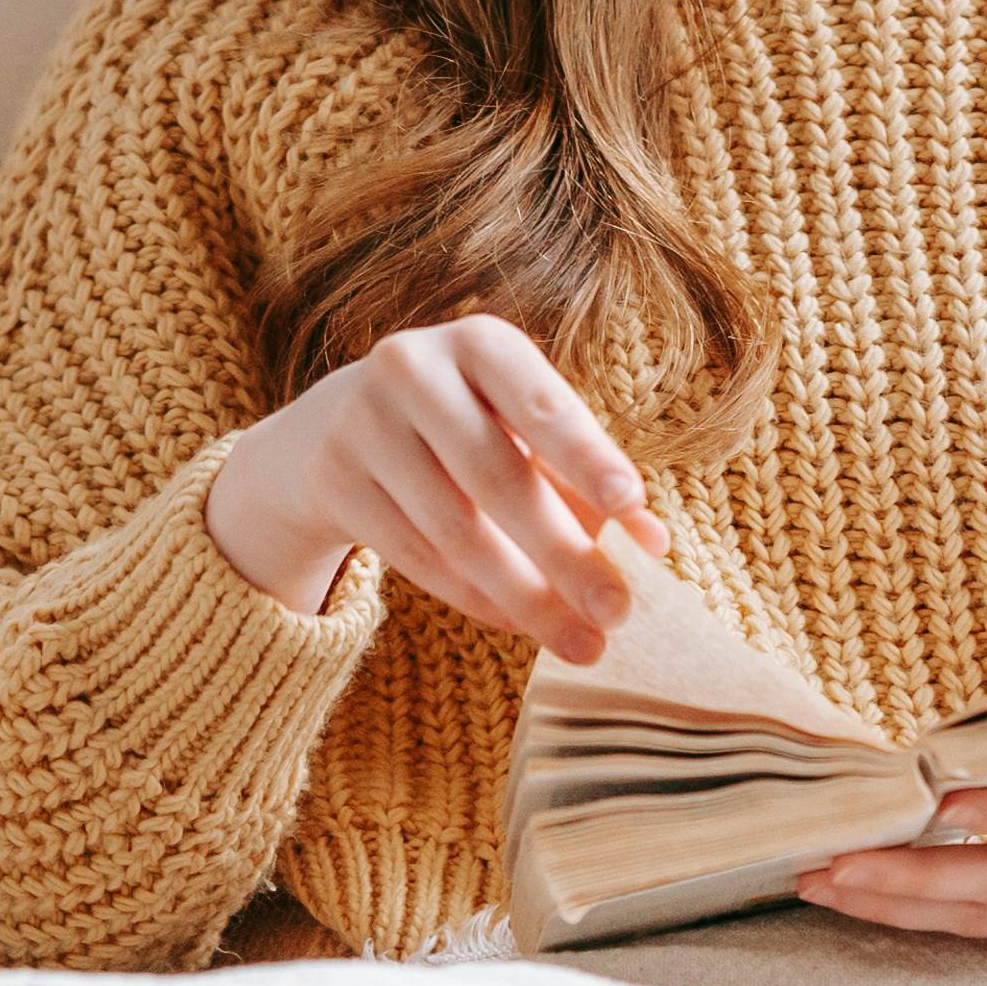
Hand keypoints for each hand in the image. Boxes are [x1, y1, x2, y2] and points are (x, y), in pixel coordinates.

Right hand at [205, 315, 652, 664]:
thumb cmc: (468, 427)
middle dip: (564, 552)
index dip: (584, 452)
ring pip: (455, 529)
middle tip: (617, 611)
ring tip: (581, 642)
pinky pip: (416, 556)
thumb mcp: (523, 430)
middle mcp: (413, 370)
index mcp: (479, 343)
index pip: (539, 401)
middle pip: (496, 476)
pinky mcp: (333, 481)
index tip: (628, 502)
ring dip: (525, 595)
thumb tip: (653, 544)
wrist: (334, 427)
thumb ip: (590, 479)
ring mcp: (362, 425)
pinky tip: (520, 624)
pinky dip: (475, 597)